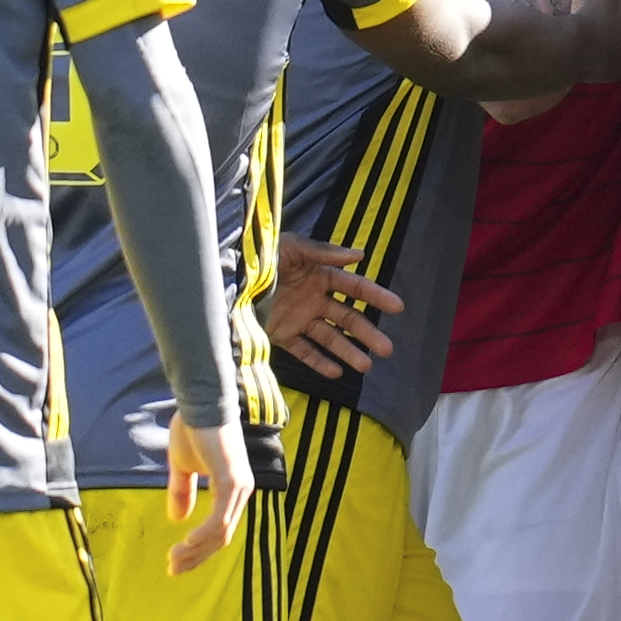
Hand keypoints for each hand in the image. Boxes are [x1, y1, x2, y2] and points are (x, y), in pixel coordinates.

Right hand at [164, 418, 254, 574]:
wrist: (198, 403)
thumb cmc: (193, 429)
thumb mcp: (182, 466)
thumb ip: (182, 491)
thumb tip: (177, 519)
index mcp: (232, 490)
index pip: (219, 530)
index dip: (199, 550)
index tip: (176, 563)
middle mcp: (241, 491)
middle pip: (221, 537)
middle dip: (196, 557)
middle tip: (173, 569)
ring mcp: (239, 487)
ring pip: (220, 532)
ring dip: (196, 550)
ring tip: (174, 559)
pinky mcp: (231, 481)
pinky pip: (219, 518)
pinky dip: (203, 534)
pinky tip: (187, 542)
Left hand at [267, 234, 402, 378]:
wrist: (224, 280)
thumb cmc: (258, 258)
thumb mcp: (291, 248)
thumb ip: (324, 252)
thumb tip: (360, 255)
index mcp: (317, 273)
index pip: (353, 287)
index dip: (375, 295)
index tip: (397, 307)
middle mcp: (311, 297)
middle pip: (346, 316)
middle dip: (367, 332)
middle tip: (386, 349)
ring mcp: (297, 317)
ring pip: (329, 337)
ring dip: (348, 351)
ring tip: (365, 366)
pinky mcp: (281, 334)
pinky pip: (304, 350)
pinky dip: (319, 361)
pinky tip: (336, 372)